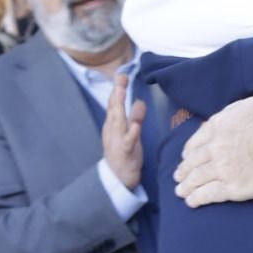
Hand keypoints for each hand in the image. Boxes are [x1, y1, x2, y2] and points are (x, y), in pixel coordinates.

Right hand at [102, 75, 145, 189]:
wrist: (117, 178)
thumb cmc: (124, 153)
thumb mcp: (130, 132)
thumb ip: (135, 117)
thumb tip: (140, 102)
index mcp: (112, 124)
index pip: (113, 103)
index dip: (117, 89)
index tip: (121, 75)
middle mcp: (112, 130)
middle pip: (113, 108)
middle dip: (117, 93)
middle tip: (120, 78)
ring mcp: (117, 140)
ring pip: (117, 121)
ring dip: (119, 106)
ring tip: (122, 92)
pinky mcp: (124, 151)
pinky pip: (127, 141)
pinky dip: (131, 132)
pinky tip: (136, 125)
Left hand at [175, 98, 252, 206]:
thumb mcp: (250, 104)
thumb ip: (234, 112)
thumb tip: (230, 117)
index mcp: (218, 127)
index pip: (196, 141)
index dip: (189, 151)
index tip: (186, 157)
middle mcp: (214, 148)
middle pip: (192, 162)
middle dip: (183, 171)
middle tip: (178, 177)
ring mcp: (221, 169)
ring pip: (196, 179)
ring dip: (186, 186)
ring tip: (181, 192)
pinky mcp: (231, 188)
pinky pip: (208, 194)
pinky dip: (196, 199)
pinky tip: (191, 202)